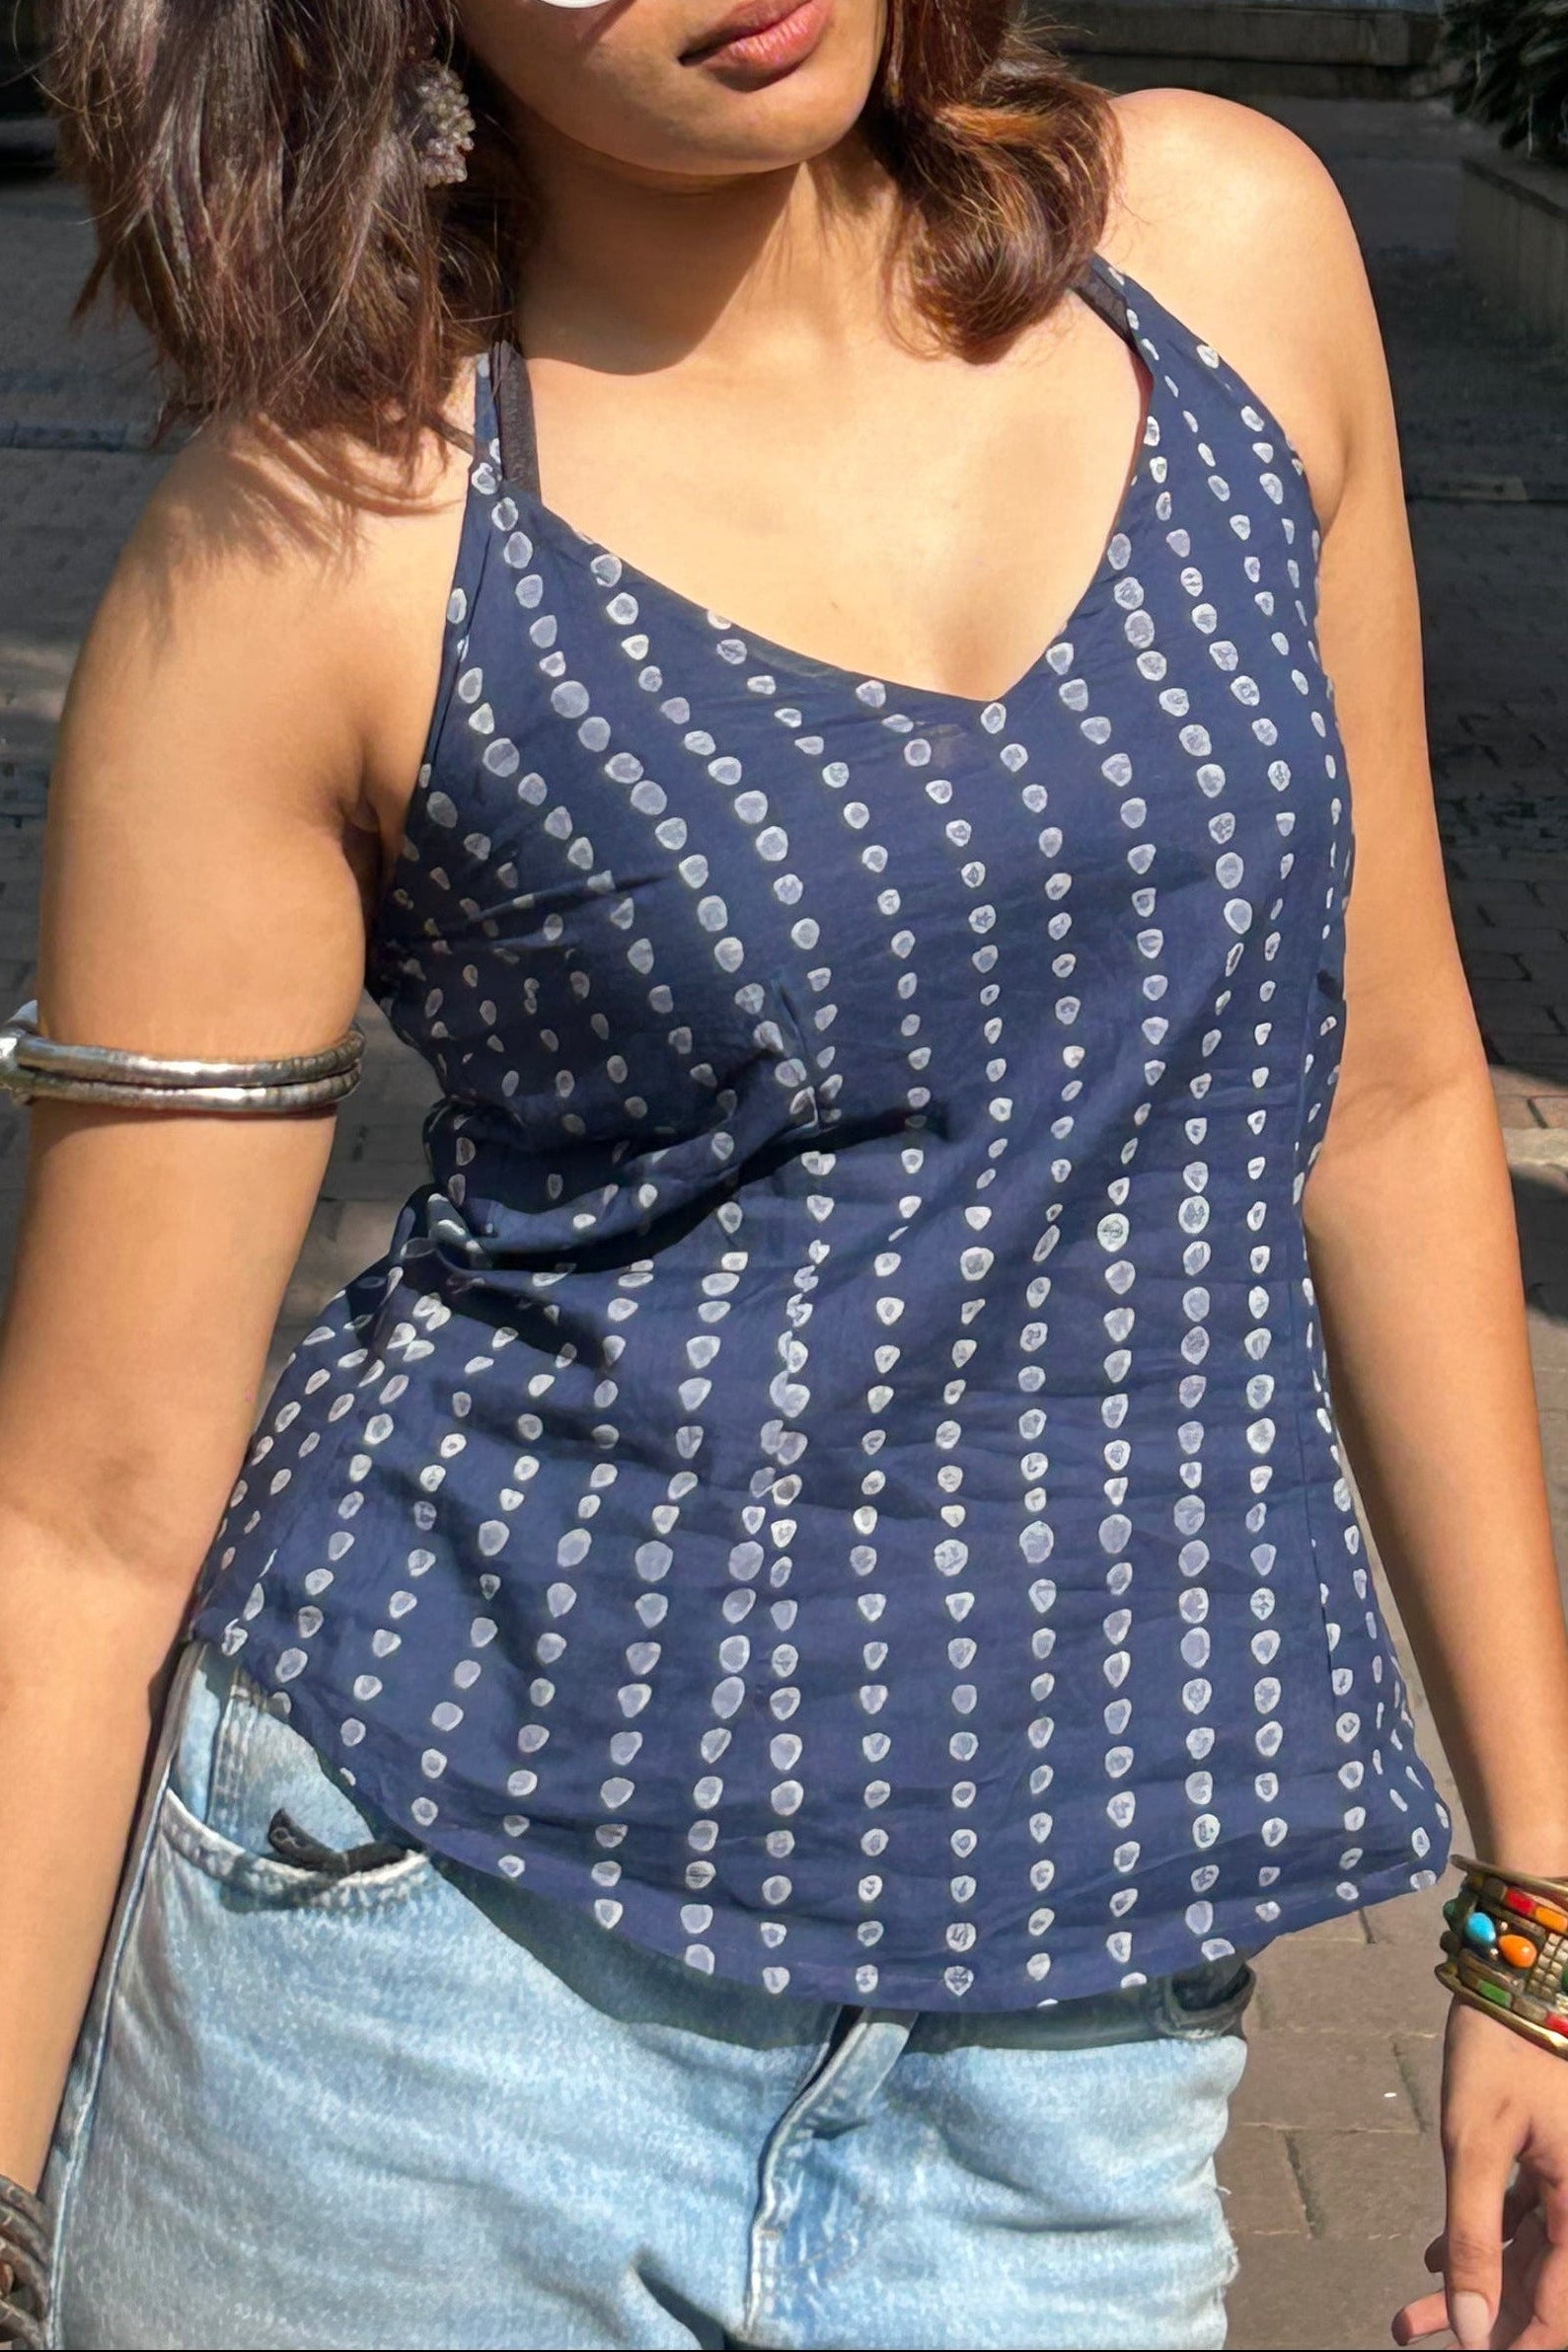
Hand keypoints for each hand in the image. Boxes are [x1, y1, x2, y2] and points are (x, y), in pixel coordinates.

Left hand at [1394, 1999, 1567, 2347]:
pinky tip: (1434, 2259)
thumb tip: (1474, 2330)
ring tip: (1408, 2316)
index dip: (1515, 2349)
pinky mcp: (1557, 2163)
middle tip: (1410, 2331)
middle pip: (1543, 2293)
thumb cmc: (1501, 2050)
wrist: (1520, 1974)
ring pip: (1530, 2262)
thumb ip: (1475, 2238)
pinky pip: (1528, 2224)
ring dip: (1474, 2288)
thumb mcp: (1474, 2144)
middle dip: (1482, 2323)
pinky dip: (1485, 2243)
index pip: (1560, 2317)